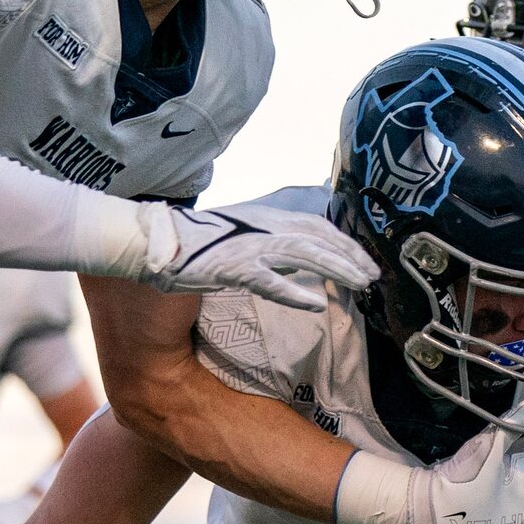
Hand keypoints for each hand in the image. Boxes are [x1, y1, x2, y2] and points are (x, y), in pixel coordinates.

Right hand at [143, 207, 377, 311]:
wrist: (150, 242)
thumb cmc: (191, 245)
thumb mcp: (239, 240)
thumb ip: (268, 250)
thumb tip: (296, 267)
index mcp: (265, 218)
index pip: (315, 226)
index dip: (343, 243)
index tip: (364, 262)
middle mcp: (261, 226)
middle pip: (317, 237)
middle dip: (349, 256)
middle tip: (373, 277)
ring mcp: (247, 246)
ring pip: (303, 254)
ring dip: (335, 269)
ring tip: (360, 285)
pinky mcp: (231, 267)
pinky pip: (268, 281)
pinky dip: (294, 293)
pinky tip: (315, 305)